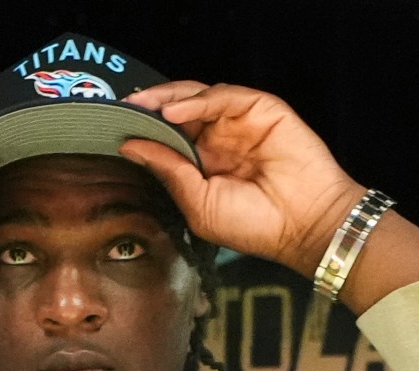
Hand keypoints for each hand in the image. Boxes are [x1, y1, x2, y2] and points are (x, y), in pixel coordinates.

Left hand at [116, 82, 367, 277]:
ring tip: (144, 106)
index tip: (115, 126)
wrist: (304, 227)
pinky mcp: (262, 110)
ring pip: (198, 97)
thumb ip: (168, 169)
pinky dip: (198, 101)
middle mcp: (221, 138)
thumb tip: (130, 146)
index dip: (143, 127)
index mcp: (205, 162)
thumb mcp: (198, 202)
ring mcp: (241, 122)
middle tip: (124, 107)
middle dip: (149, 106)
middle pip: (179, 110)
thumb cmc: (256, 226)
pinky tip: (176, 112)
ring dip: (169, 99)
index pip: (168, 135)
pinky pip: (224, 96)